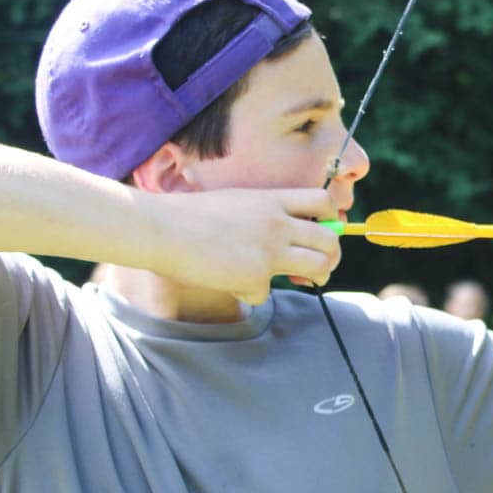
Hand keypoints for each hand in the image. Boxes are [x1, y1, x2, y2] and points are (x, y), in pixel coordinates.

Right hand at [149, 186, 343, 304]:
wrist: (160, 228)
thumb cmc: (187, 215)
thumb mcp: (234, 202)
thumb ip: (261, 215)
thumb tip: (282, 234)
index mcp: (271, 199)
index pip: (322, 201)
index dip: (332, 218)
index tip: (325, 230)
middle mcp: (276, 222)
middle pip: (330, 239)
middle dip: (332, 256)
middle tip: (322, 267)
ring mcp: (269, 248)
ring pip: (319, 266)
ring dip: (315, 277)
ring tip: (302, 280)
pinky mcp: (256, 274)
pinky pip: (266, 292)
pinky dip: (250, 292)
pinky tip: (230, 283)